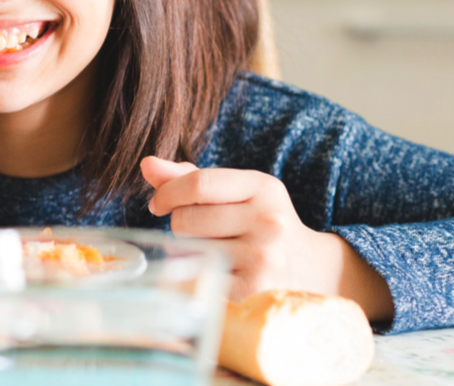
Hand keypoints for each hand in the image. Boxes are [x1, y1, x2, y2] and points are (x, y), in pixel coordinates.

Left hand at [142, 157, 392, 320]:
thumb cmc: (257, 223)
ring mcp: (263, 258)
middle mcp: (268, 222)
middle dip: (179, 224)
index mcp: (263, 188)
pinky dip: (192, 275)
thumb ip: (188, 178)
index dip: (167, 193)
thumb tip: (147, 164)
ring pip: (187, 249)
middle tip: (198, 233)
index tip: (158, 204)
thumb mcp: (235, 193)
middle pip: (186, 218)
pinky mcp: (252, 290)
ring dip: (186, 251)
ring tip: (210, 250)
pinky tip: (212, 271)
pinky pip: (195, 277)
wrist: (308, 270)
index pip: (198, 184)